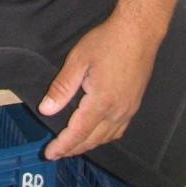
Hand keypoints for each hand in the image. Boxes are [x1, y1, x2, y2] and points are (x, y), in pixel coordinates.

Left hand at [38, 15, 158, 159]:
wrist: (138, 32)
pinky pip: (118, 130)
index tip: (49, 154)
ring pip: (107, 138)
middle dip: (73, 149)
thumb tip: (46, 109)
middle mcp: (117, 111)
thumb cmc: (107, 41)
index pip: (78, 133)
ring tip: (72, 146)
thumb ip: (62, 87)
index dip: (62, 145)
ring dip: (88, 145)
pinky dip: (103, 137)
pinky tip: (96, 133)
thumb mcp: (78, 60)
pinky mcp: (134, 104)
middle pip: (92, 139)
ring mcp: (129, 109)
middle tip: (56, 153)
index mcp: (101, 102)